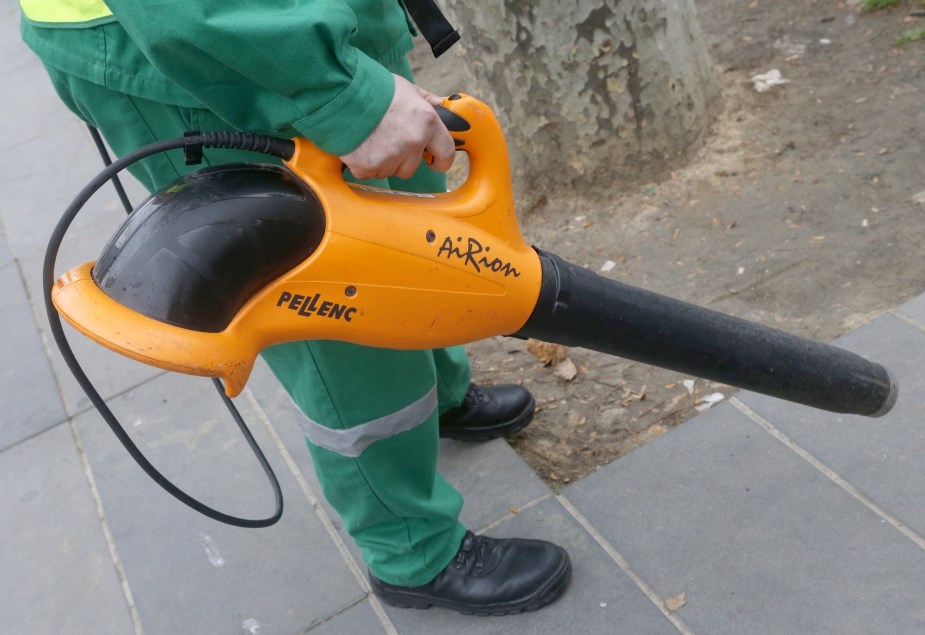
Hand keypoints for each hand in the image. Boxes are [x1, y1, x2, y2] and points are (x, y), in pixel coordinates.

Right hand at [339, 74, 454, 179]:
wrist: (340, 93)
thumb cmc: (374, 88)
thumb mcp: (406, 88)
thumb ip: (425, 99)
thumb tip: (441, 103)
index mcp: (426, 123)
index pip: (446, 152)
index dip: (441, 160)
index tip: (435, 162)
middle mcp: (412, 143)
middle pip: (411, 166)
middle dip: (401, 157)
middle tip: (386, 138)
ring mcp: (390, 157)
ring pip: (390, 171)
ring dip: (382, 160)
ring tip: (371, 138)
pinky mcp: (368, 167)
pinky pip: (370, 173)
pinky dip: (364, 163)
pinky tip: (359, 145)